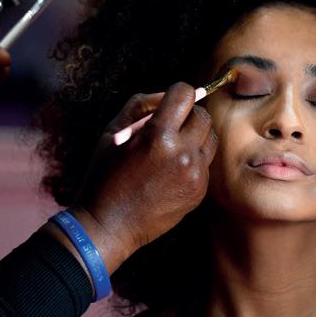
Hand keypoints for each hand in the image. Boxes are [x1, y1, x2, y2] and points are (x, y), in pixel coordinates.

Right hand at [73, 82, 218, 270]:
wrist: (110, 224)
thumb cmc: (105, 175)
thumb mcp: (114, 131)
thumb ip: (142, 105)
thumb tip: (168, 94)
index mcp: (158, 136)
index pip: (186, 94)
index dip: (178, 92)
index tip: (171, 99)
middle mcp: (182, 154)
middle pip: (203, 115)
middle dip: (187, 114)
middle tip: (169, 125)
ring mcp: (195, 175)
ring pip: (210, 138)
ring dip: (194, 135)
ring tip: (171, 147)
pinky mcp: (200, 191)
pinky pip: (206, 162)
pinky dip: (194, 159)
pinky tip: (171, 170)